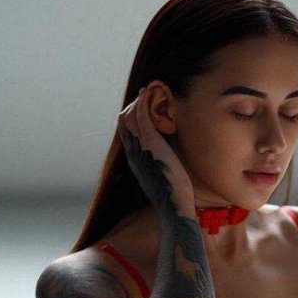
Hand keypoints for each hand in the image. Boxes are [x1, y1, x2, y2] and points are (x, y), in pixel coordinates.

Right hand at [117, 85, 194, 215]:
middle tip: (145, 96)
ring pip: (130, 117)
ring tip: (148, 90)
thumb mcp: (163, 179)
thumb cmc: (173, 197)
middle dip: (132, 107)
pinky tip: (150, 92)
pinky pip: (142, 116)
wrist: (174, 207)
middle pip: (124, 123)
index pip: (126, 135)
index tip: (140, 108)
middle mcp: (133, 154)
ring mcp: (140, 148)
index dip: (131, 119)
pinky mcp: (150, 143)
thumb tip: (166, 159)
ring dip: (138, 101)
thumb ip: (160, 166)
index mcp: (135, 162)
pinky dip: (144, 102)